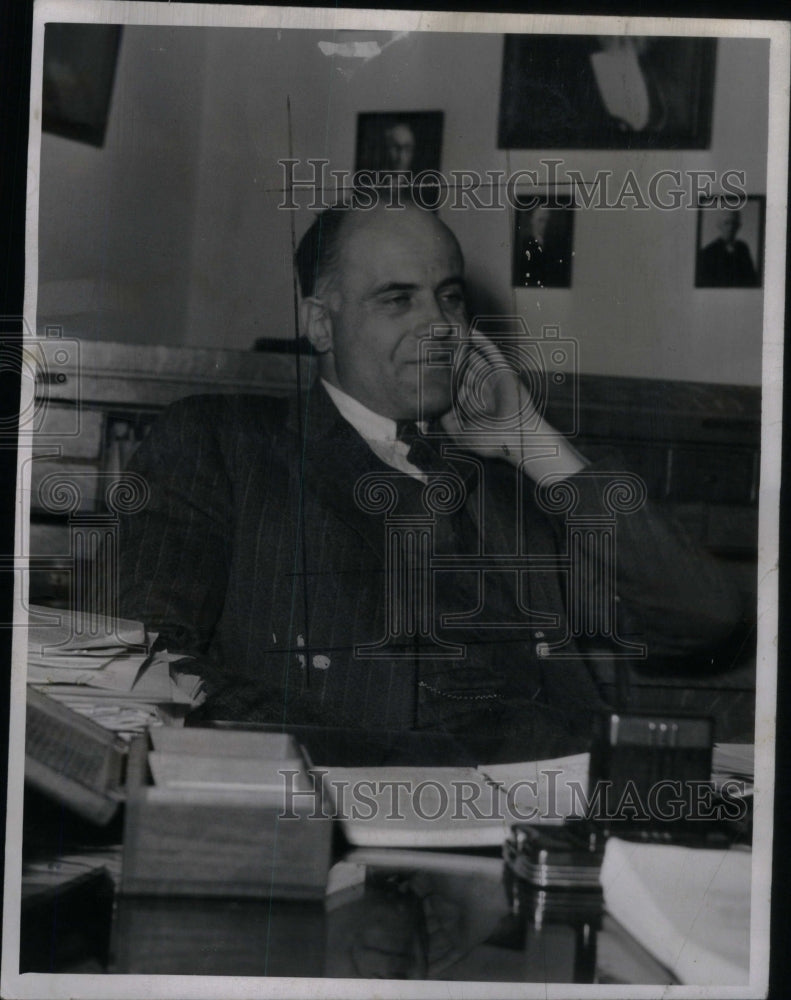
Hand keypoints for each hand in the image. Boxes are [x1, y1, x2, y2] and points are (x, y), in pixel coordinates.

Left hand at [439, 333, 586, 481]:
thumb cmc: (492, 442)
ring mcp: (491, 378)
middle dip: (448, 360)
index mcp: (469, 401)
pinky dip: (482, 342)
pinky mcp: (503, 372)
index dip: (441, 375)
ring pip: (474, 358)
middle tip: (432, 346)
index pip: (452, 383)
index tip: (425, 365)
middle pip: (460, 368)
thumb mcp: (462, 437)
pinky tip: (471, 333)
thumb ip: (446, 425)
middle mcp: (479, 387)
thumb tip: (431, 411)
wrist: (518, 439)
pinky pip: (491, 353)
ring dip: (462, 348)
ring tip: (447, 335)